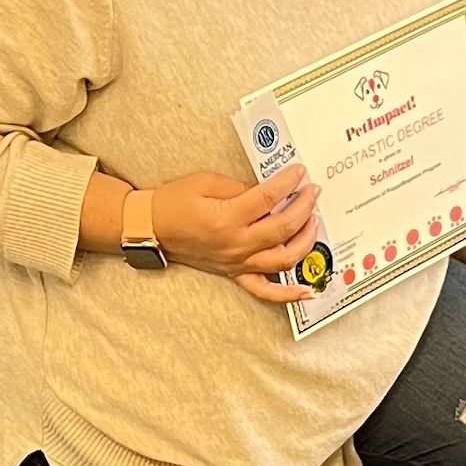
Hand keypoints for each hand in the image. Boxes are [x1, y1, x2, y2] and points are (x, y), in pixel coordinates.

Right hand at [148, 163, 323, 304]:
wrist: (151, 228)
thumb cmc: (174, 203)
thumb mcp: (207, 182)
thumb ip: (242, 187)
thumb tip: (271, 191)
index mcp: (227, 218)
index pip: (269, 198)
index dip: (289, 182)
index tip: (299, 172)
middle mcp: (235, 244)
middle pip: (283, 227)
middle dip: (304, 206)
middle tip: (312, 191)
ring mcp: (238, 263)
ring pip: (284, 259)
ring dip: (306, 240)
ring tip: (314, 221)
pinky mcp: (235, 274)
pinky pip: (266, 291)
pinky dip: (289, 294)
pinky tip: (307, 289)